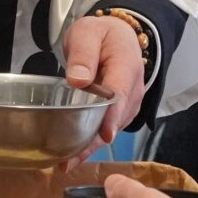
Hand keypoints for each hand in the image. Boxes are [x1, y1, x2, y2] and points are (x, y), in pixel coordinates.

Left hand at [62, 15, 148, 155]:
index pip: (121, 94)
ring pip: (110, 129)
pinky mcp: (120, 113)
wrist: (117, 37)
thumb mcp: (87, 33)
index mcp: (126, 66)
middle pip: (115, 119)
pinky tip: (71, 157)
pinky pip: (106, 130)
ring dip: (89, 147)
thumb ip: (83, 55)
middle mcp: (133, 90)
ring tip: (64, 163)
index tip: (103, 135)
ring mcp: (129, 104)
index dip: (112, 116)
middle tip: (67, 161)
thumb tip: (78, 80)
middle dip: (93, 142)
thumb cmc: (101, 35)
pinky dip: (90, 144)